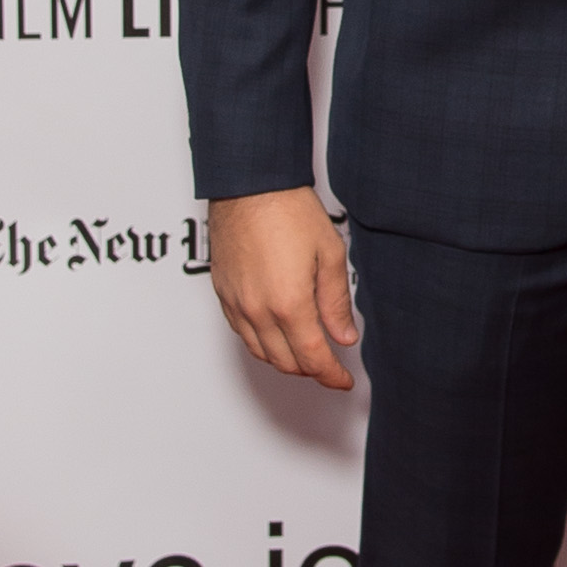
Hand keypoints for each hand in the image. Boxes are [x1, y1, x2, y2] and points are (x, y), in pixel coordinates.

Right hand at [207, 188, 358, 390]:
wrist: (248, 185)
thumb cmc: (289, 211)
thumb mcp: (329, 254)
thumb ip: (335, 302)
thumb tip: (344, 337)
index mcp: (289, 304)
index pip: (313, 359)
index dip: (332, 376)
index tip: (344, 381)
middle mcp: (258, 310)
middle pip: (286, 362)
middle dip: (312, 371)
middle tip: (331, 367)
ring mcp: (237, 304)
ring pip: (261, 353)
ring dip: (286, 360)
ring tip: (307, 352)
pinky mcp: (223, 293)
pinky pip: (242, 333)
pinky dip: (263, 343)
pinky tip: (278, 333)